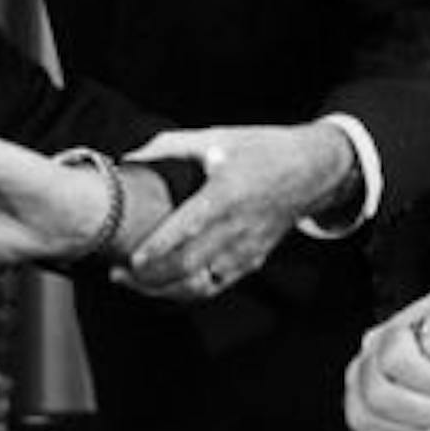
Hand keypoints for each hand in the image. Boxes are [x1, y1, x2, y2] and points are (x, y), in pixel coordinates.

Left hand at [114, 122, 357, 300]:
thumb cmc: (261, 151)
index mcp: (227, 194)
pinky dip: (186, 292)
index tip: (130, 260)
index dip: (157, 250)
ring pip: (201, 285)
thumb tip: (129, 158)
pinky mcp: (252, 261)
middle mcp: (238, 227)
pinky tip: (163, 286)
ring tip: (134, 283)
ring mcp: (247, 249)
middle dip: (150, 278)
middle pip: (190, 266)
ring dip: (164, 290)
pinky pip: (215, 286)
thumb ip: (169, 147)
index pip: (188, 230)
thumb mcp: (216, 138)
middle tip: (119, 275)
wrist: (311, 171)